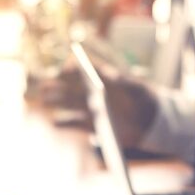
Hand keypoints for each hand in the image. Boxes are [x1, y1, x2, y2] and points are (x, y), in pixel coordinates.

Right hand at [41, 61, 158, 147]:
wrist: (150, 123)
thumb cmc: (145, 99)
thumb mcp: (139, 89)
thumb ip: (126, 81)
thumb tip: (110, 75)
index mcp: (104, 78)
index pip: (85, 70)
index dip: (75, 69)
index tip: (66, 69)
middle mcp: (93, 92)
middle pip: (72, 88)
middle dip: (58, 86)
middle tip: (44, 86)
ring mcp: (91, 109)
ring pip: (70, 103)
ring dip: (57, 101)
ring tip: (44, 100)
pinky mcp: (92, 125)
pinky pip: (75, 123)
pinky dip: (65, 123)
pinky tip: (55, 122)